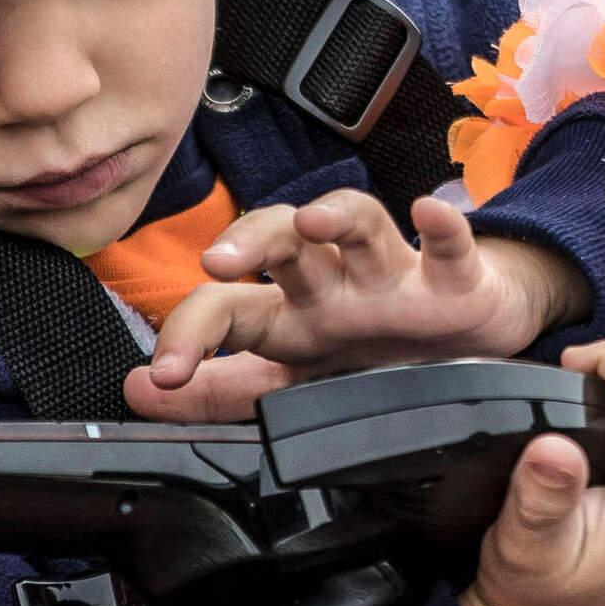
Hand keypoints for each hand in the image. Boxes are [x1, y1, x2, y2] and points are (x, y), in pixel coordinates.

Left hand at [124, 191, 592, 421]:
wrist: (466, 343)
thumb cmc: (374, 350)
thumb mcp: (293, 379)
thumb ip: (219, 391)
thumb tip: (138, 391)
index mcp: (290, 313)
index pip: (227, 304)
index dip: (189, 332)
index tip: (165, 372)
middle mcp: (335, 284)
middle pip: (285, 238)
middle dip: (252, 240)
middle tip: (219, 261)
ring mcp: (393, 277)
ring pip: (360, 225)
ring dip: (335, 215)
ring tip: (314, 222)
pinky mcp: (455, 282)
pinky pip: (451, 249)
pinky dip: (445, 230)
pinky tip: (430, 215)